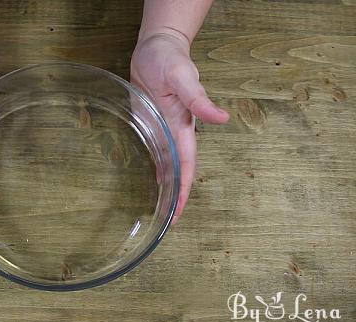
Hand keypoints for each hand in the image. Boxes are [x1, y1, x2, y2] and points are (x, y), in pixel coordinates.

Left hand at [131, 31, 228, 223]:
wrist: (157, 48)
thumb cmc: (170, 60)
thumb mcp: (183, 77)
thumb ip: (199, 99)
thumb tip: (222, 119)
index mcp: (184, 126)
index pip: (186, 166)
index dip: (183, 189)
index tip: (178, 213)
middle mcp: (175, 132)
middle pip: (178, 170)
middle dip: (176, 195)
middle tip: (168, 221)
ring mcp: (162, 128)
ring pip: (167, 163)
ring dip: (166, 185)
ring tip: (161, 209)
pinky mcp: (149, 122)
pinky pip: (154, 149)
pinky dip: (156, 166)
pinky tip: (153, 178)